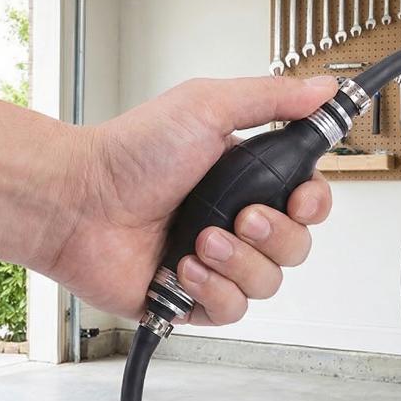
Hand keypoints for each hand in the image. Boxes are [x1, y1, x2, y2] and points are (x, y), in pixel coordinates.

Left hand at [53, 75, 336, 324]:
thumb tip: (323, 90)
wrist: (78, 203)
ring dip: (238, 262)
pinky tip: (181, 267)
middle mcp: (237, 223)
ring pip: (269, 282)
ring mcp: (217, 263)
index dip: (314, 207)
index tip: (300, 200)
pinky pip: (234, 309)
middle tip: (240, 216)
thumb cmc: (131, 154)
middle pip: (297, 247)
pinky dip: (212, 289)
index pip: (309, 203)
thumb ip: (271, 98)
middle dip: (273, 235)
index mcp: (247, 180)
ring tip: (199, 240)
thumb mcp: (207, 107)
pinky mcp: (195, 298)